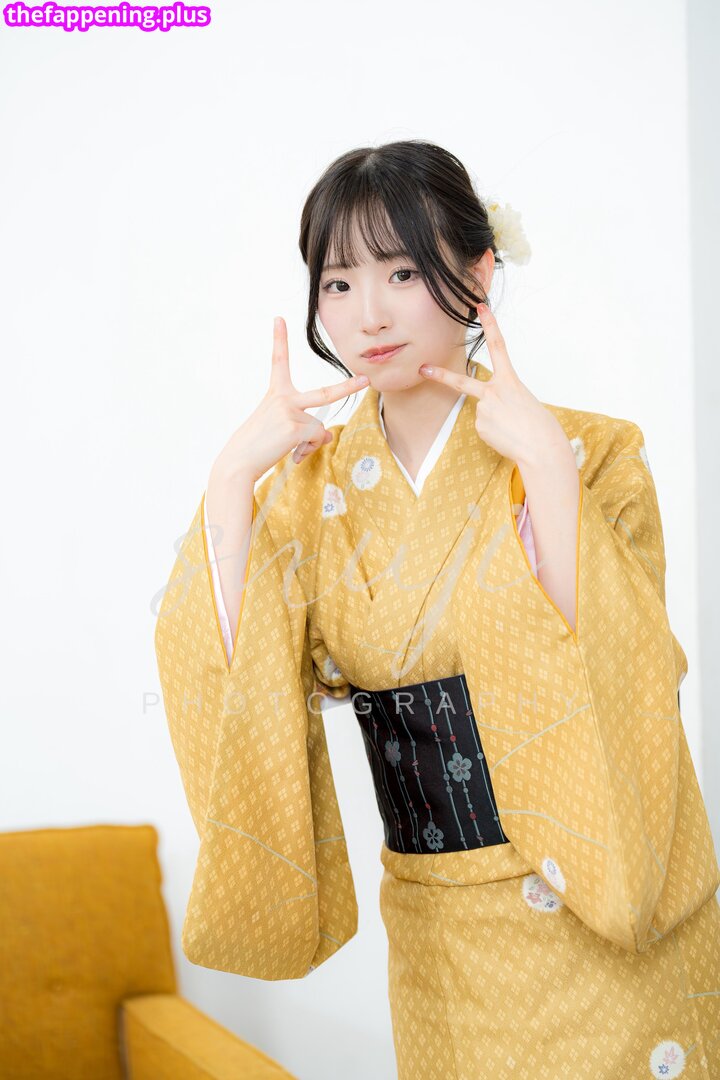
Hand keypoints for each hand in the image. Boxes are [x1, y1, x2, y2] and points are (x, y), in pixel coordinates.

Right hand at [213, 316, 368, 483]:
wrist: (238, 461)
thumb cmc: (256, 445)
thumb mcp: (281, 430)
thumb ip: (305, 427)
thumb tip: (328, 435)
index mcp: (275, 393)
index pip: (278, 362)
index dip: (279, 339)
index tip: (279, 319)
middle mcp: (283, 398)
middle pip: (325, 394)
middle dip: (348, 388)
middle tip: (366, 380)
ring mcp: (290, 412)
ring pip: (318, 429)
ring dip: (309, 443)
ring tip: (288, 449)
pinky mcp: (295, 429)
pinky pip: (315, 440)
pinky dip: (306, 451)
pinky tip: (291, 455)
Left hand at [418, 302, 571, 468]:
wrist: (541, 448)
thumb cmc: (540, 426)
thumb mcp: (524, 401)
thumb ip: (503, 397)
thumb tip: (486, 409)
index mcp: (509, 380)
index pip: (498, 346)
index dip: (490, 325)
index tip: (481, 308)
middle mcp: (492, 392)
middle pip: (461, 382)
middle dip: (440, 375)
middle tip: (423, 369)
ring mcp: (483, 410)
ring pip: (483, 413)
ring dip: (496, 421)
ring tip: (513, 428)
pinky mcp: (480, 427)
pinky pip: (484, 427)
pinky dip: (495, 432)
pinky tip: (507, 436)